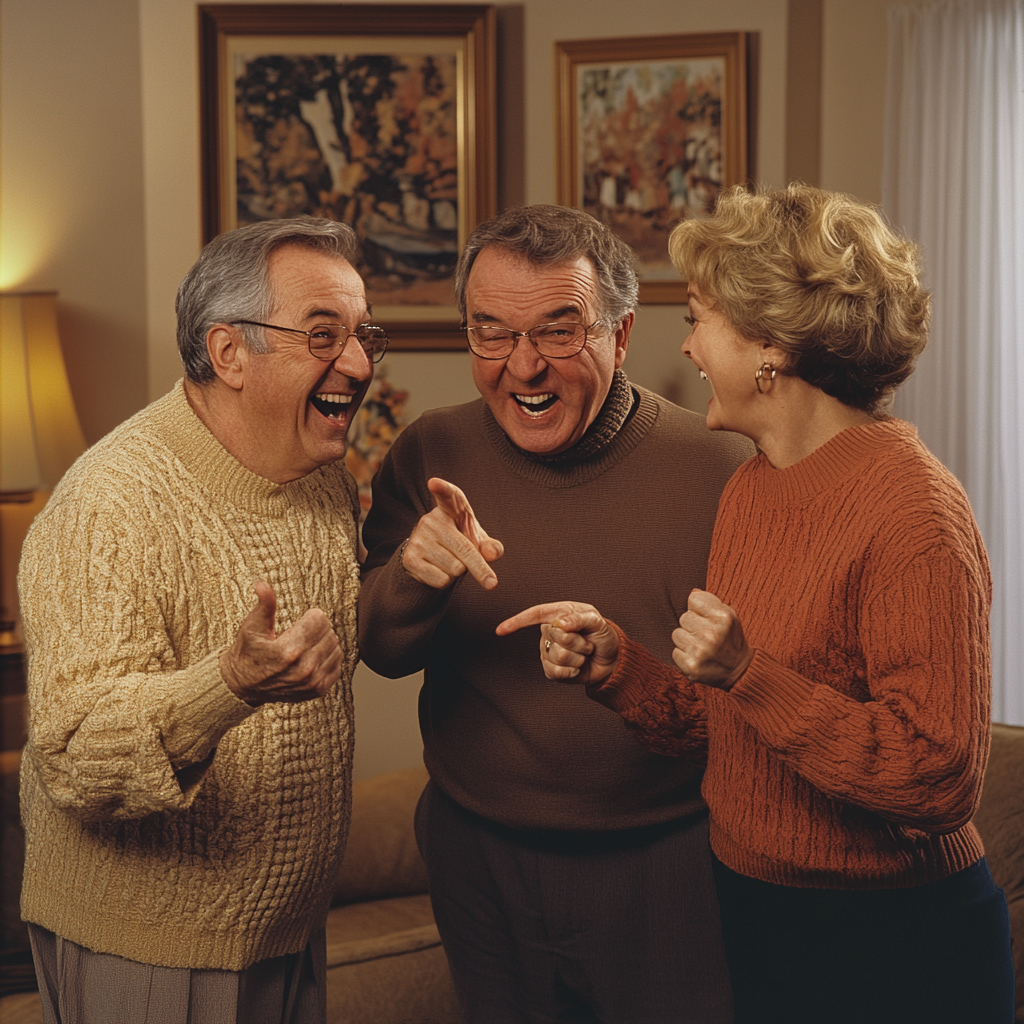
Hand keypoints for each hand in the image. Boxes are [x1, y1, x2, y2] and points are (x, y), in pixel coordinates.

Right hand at [220, 581, 342, 705]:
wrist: (243, 686)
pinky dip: (328, 658)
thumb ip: (264, 605)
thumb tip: (262, 584)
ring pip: (336, 648)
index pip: (320, 620)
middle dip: (317, 628)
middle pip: (329, 632)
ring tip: (306, 645)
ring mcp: (312, 682)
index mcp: (289, 650)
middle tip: (301, 633)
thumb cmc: (247, 653)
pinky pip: (337, 665)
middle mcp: (304, 668)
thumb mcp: (252, 626)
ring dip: (324, 643)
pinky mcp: (318, 690)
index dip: (310, 616)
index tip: (300, 621)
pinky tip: (312, 657)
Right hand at [401, 477, 503, 589]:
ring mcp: (419, 539)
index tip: (433, 483)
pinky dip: (446, 581)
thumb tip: (493, 554)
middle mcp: (431, 520)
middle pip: (465, 549)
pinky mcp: (410, 558)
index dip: (442, 488)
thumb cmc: (459, 542)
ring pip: (455, 569)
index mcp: (450, 508)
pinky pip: (441, 580)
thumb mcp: (477, 540)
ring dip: (458, 573)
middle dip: (481, 569)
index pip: (448, 495)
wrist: (427, 557)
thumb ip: (490, 546)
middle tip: (492, 583)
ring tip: (450, 562)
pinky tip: (438, 569)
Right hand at [496, 601, 619, 683]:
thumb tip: (560, 623)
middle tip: (587, 643)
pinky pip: (556, 672)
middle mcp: (549, 632)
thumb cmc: (603, 636)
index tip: (501, 631)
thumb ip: (579, 619)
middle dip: (577, 642)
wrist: (611, 661)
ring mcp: (548, 651)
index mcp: (558, 614)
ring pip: (556, 656)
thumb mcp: (597, 622)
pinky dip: (572, 671)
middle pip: (554, 637)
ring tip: (584, 654)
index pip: (534, 615)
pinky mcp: (551, 669)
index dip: (517, 622)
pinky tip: (577, 667)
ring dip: (577, 657)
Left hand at [671, 589, 752, 690]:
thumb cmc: (730, 638)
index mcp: (724, 617)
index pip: (693, 599)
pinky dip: (684, 655)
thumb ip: (710, 601)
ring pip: (677, 634)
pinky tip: (697, 657)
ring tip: (701, 646)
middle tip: (706, 635)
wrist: (739, 670)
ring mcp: (701, 652)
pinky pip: (675, 652)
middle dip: (692, 625)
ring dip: (686, 640)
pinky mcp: (691, 666)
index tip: (708, 618)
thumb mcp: (729, 615)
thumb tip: (692, 592)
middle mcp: (712, 634)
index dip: (699, 609)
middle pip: (684, 617)